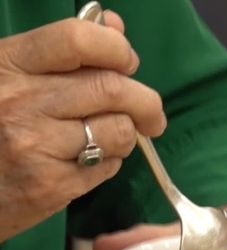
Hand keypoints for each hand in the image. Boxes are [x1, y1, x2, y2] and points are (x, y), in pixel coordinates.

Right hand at [0, 11, 165, 240]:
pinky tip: (88, 161)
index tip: (129, 64)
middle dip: (146, 103)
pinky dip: (110, 162)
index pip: (79, 40)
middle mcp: (20, 102)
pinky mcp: (49, 186)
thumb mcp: (14, 75)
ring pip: (118, 130)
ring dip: (127, 135)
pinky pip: (108, 167)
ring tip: (108, 138)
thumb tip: (115, 26)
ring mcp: (34, 146)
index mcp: (9, 64)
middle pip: (112, 89)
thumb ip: (65, 50)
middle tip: (153, 115)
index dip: (117, 49)